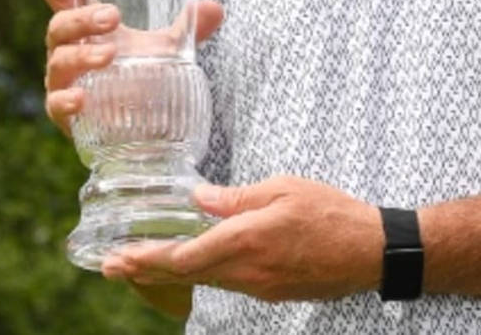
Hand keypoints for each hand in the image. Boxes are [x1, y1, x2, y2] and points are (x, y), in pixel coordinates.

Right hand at [40, 0, 224, 136]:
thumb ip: (189, 29)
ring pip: (60, 61)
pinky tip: (81, 99)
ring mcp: (63, 82)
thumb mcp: (166, 49)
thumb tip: (214, 8)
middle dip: (83, 18)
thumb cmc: (139, 75)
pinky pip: (55, 105)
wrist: (135, 127)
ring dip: (82, 55)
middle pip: (60, 26)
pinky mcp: (64, 114)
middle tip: (114, 17)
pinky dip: (66, 100)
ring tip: (110, 56)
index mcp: (86, 27)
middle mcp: (68, 49)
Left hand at [104, 177, 384, 302]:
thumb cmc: (331, 212)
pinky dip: (200, 276)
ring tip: (138, 267)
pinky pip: (226, 284)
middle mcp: (246, 271)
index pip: (184, 256)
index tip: (118, 257)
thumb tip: (199, 199)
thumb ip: (238, 198)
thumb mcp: (283, 189)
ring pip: (204, 282)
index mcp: (246, 239)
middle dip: (144, 270)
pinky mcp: (270, 292)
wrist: (370, 252)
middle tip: (110, 267)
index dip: (148, 259)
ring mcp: (258, 287)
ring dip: (168, 275)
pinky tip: (189, 268)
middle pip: (185, 275)